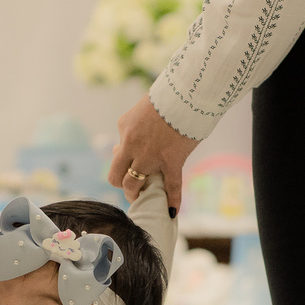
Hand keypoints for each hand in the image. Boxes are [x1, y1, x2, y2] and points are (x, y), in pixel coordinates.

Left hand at [108, 95, 199, 211]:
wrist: (188, 92)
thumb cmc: (168, 98)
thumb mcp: (140, 110)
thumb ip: (134, 129)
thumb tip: (130, 145)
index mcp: (124, 129)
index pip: (117, 154)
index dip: (121, 161)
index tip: (129, 162)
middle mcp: (132, 145)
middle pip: (116, 176)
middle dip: (122, 183)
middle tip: (132, 186)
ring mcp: (150, 156)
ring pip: (133, 185)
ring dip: (136, 193)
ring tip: (143, 197)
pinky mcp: (171, 161)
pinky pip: (171, 186)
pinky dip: (172, 201)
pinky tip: (171, 212)